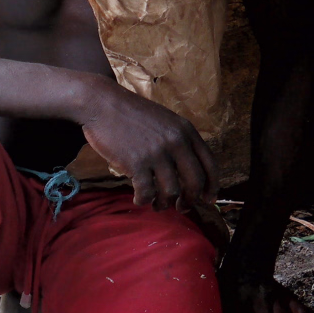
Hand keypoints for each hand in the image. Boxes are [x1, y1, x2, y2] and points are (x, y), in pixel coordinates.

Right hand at [78, 83, 218, 210]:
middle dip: (190, 200)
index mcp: (186, 131)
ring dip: (164, 203)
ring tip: (157, 205)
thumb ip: (179, 140)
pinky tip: (139, 199)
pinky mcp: (137, 163)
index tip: (207, 199)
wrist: (102, 104)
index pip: (210, 164)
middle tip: (182, 208)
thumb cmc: (131, 114)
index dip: (212, 186)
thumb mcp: (164, 120)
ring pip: (171, 191)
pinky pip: (147, 192)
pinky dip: (144, 200)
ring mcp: (157, 153)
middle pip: (195, 182)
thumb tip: (188, 170)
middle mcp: (176, 142)